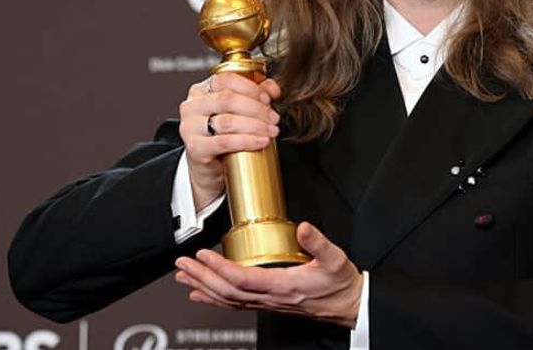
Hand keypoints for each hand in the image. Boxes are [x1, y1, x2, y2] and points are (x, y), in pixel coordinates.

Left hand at [174, 222, 363, 328]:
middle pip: (227, 292)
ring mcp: (268, 303)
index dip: (220, 268)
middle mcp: (271, 298)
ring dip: (203, 287)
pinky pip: (236, 304)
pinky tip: (202, 294)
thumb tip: (304, 228)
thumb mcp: (336, 259)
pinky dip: (214, 299)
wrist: (349, 305)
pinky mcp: (268, 303)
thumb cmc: (341, 284)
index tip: (203, 255)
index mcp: (283, 285)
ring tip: (184, 277)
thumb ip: (319, 242)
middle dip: (202, 277)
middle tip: (182, 264)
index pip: (242, 279)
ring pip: (228, 300)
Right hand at [179, 73, 281, 209]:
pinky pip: (224, 142)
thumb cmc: (222, 136)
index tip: (268, 98)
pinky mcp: (195, 148)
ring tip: (271, 131)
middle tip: (273, 118)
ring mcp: (190, 127)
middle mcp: (192, 106)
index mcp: (201, 91)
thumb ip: (255, 95)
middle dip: (256, 108)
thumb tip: (272, 88)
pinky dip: (247, 141)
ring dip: (255, 125)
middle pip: (227, 99)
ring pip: (227, 121)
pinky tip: (262, 141)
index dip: (250, 87)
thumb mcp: (237, 112)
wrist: (207, 168)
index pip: (225, 79)